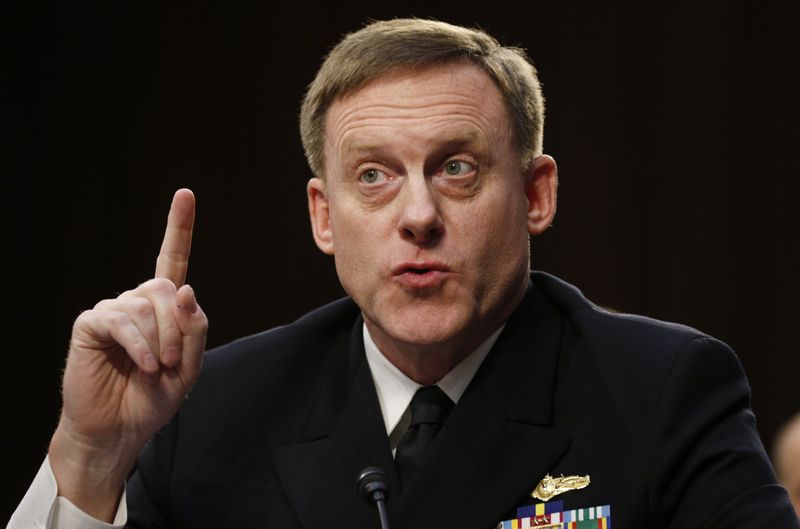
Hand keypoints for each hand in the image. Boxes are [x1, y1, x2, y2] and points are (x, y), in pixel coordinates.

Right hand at [48, 189, 207, 520]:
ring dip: (161, 341)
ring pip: (147, 305)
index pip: (172, 260)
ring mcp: (114, 311)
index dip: (179, 227)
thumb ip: (195, 328)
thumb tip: (184, 288)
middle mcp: (137, 302)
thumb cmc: (153, 397)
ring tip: (156, 369)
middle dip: (178, 327)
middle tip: (175, 361)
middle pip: (166, 288)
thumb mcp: (191, 366)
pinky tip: (143, 365)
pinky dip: (140, 345)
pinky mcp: (92, 324)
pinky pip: (122, 320)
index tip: (185, 194)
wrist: (120, 429)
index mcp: (163, 308)